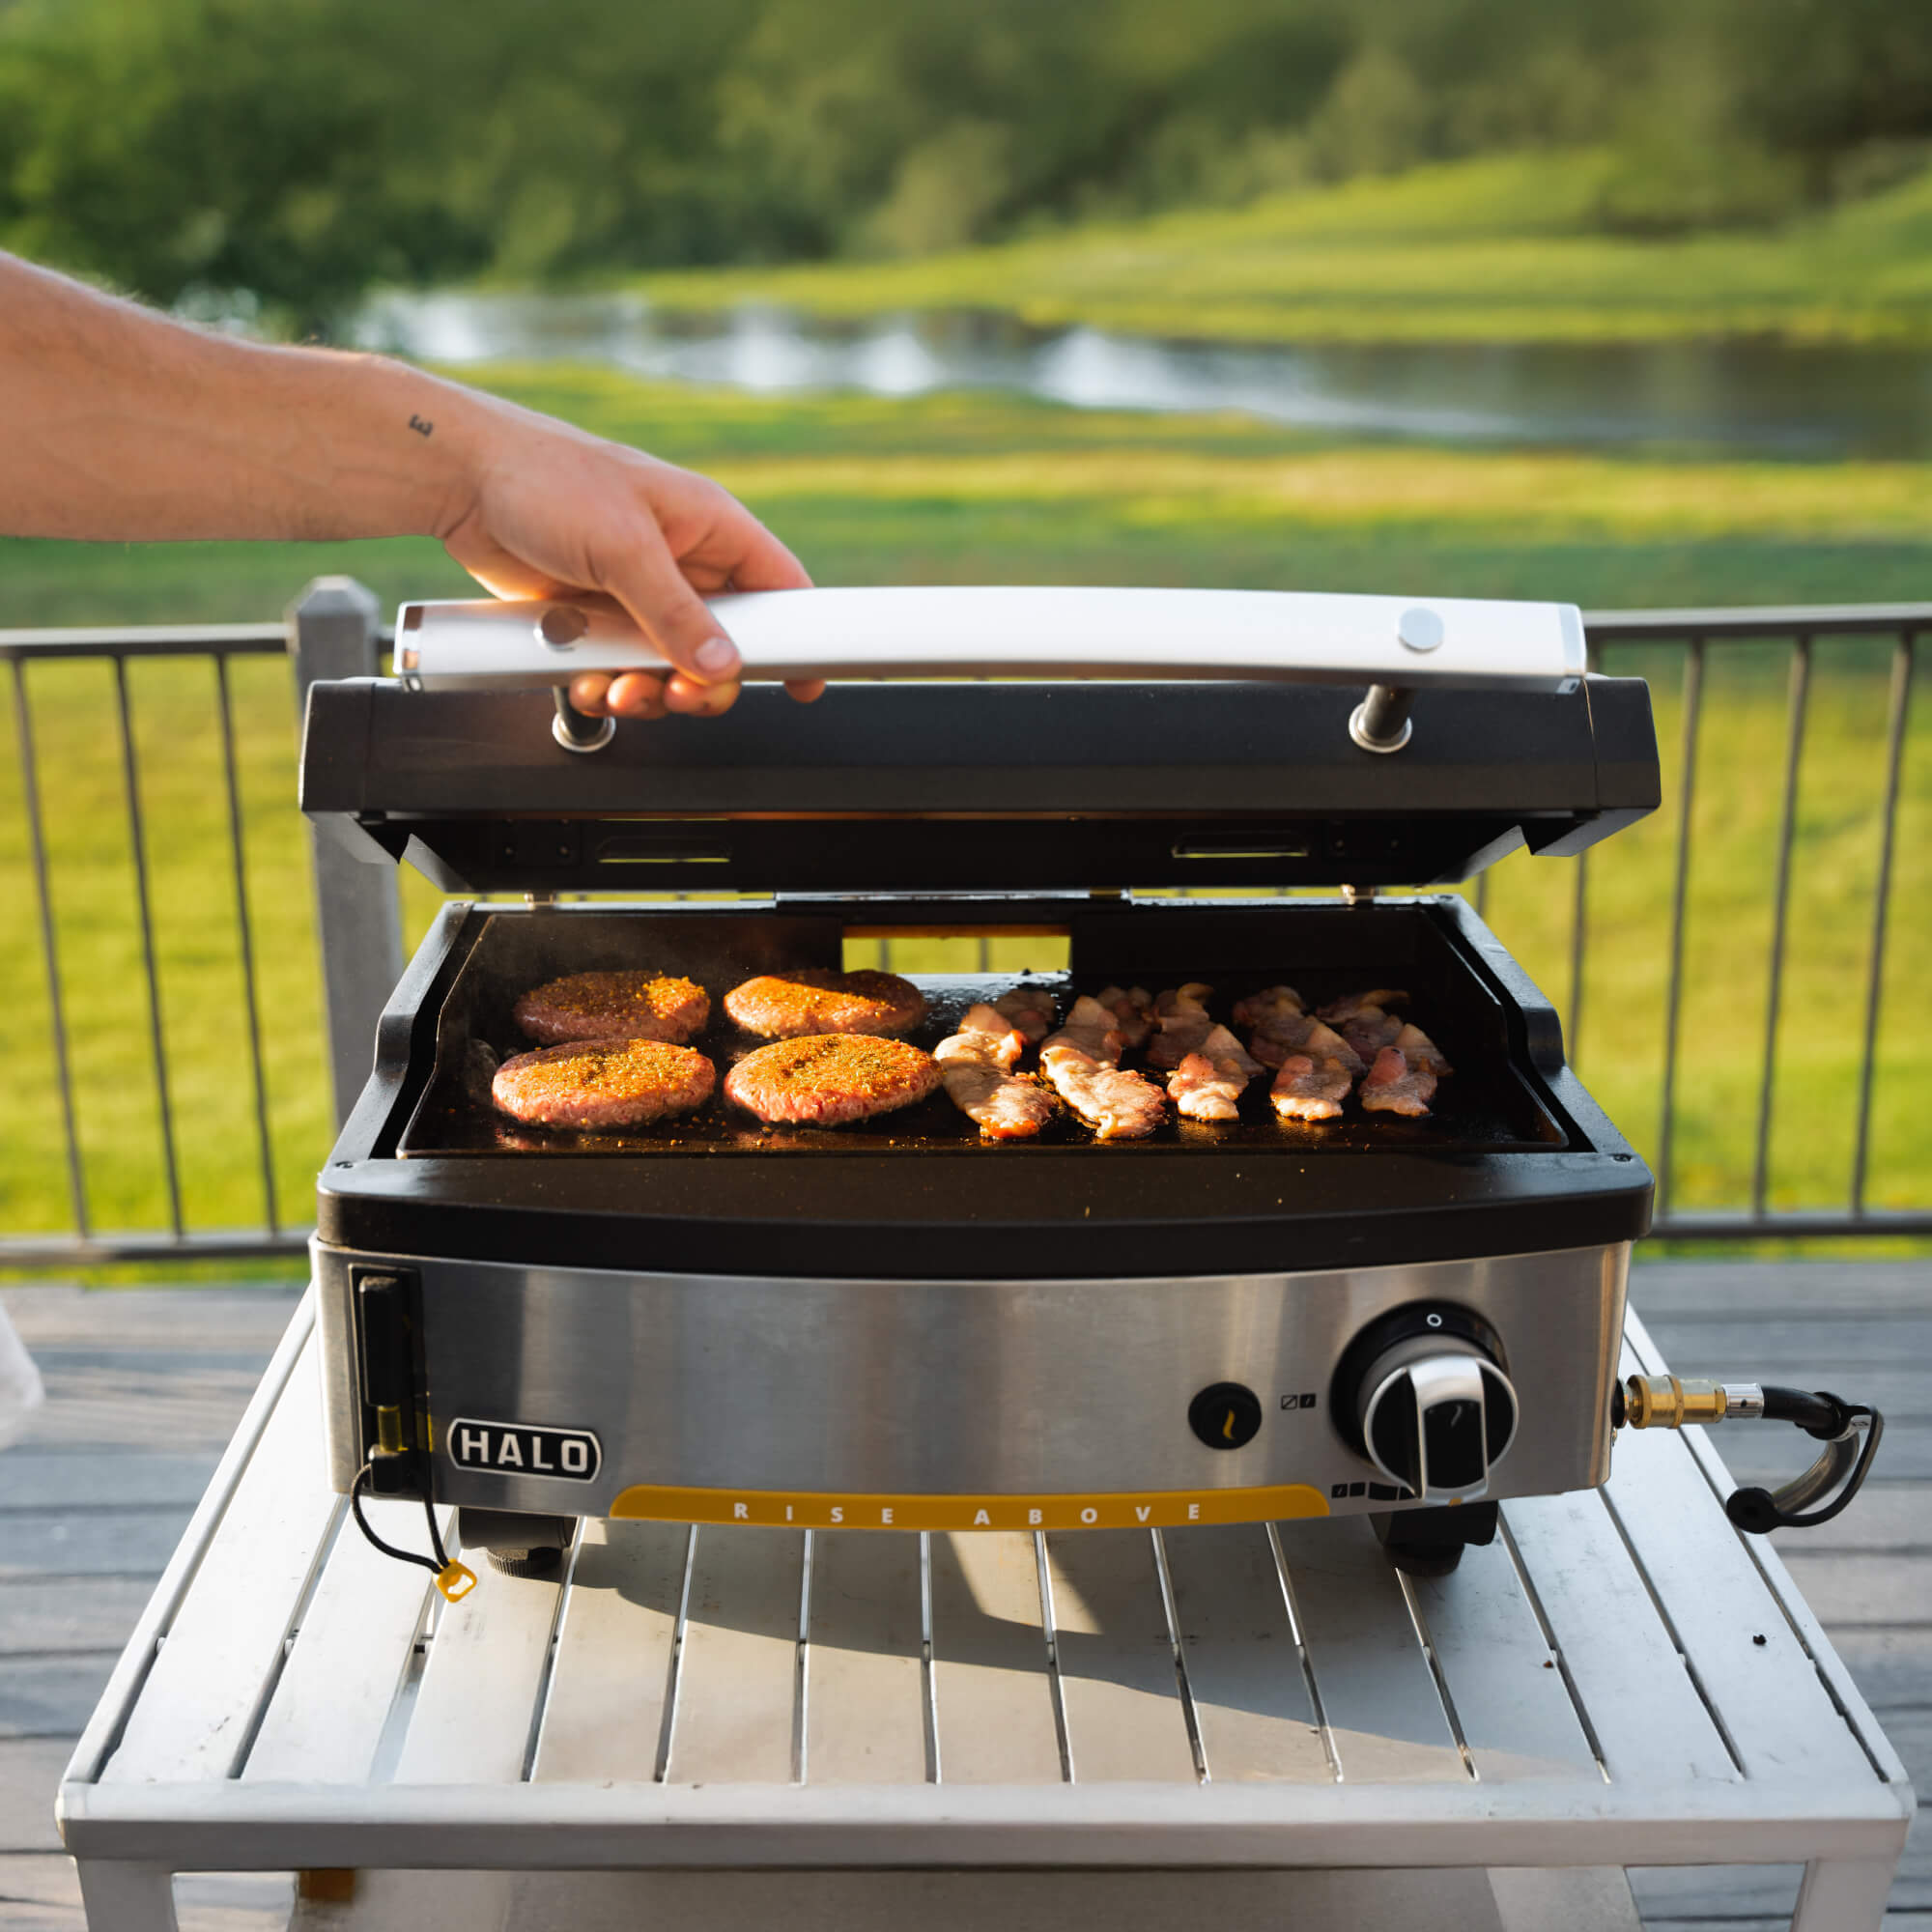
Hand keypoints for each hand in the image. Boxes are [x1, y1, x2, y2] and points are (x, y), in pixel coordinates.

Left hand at [435, 393, 823, 718]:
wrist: (459, 481)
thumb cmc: (544, 477)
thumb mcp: (623, 547)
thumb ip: (676, 612)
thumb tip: (722, 663)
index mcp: (709, 526)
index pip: (778, 588)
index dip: (799, 638)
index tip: (802, 683)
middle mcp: (681, 562)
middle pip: (725, 646)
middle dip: (705, 682)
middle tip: (681, 695)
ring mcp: (638, 593)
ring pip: (672, 667)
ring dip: (650, 691)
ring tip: (620, 690)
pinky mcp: (598, 617)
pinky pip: (621, 668)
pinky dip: (607, 686)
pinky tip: (586, 681)